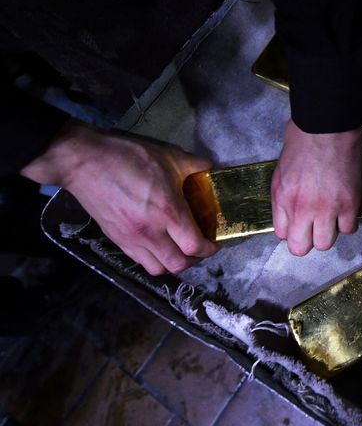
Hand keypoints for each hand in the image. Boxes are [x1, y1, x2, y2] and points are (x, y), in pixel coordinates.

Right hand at [21, 120, 217, 274]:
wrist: (83, 162)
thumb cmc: (128, 157)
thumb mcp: (169, 156)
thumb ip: (194, 165)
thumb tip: (210, 169)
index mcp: (168, 212)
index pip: (194, 246)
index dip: (209, 249)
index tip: (214, 242)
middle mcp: (150, 232)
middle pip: (178, 265)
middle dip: (194, 259)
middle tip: (199, 246)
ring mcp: (131, 239)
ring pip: (158, 269)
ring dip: (173, 263)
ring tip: (178, 248)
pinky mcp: (116, 239)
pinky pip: (139, 261)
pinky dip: (153, 259)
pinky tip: (158, 244)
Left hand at [271, 120, 361, 255]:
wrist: (328, 127)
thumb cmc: (302, 141)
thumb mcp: (280, 171)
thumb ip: (283, 196)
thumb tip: (288, 213)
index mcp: (283, 199)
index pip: (282, 235)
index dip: (291, 229)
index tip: (299, 222)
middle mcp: (302, 209)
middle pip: (301, 248)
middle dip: (307, 240)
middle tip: (314, 226)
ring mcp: (327, 209)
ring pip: (325, 243)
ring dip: (327, 233)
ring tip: (331, 219)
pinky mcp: (349, 204)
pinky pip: (348, 229)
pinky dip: (347, 223)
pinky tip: (346, 211)